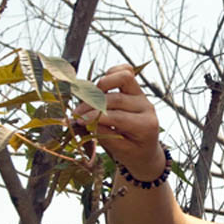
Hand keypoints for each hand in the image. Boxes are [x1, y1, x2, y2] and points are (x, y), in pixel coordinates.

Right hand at [71, 64, 164, 178]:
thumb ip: (103, 134)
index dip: (95, 117)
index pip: (118, 117)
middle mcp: (147, 107)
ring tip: (87, 97)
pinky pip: (127, 71)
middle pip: (117, 98)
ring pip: (124, 77)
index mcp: (145, 126)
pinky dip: (111, 73)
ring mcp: (142, 96)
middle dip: (93, 105)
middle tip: (77, 113)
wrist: (146, 149)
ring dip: (101, 85)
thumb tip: (83, 119)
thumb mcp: (118, 150)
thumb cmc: (132, 152)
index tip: (78, 120)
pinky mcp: (136, 89)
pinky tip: (100, 86)